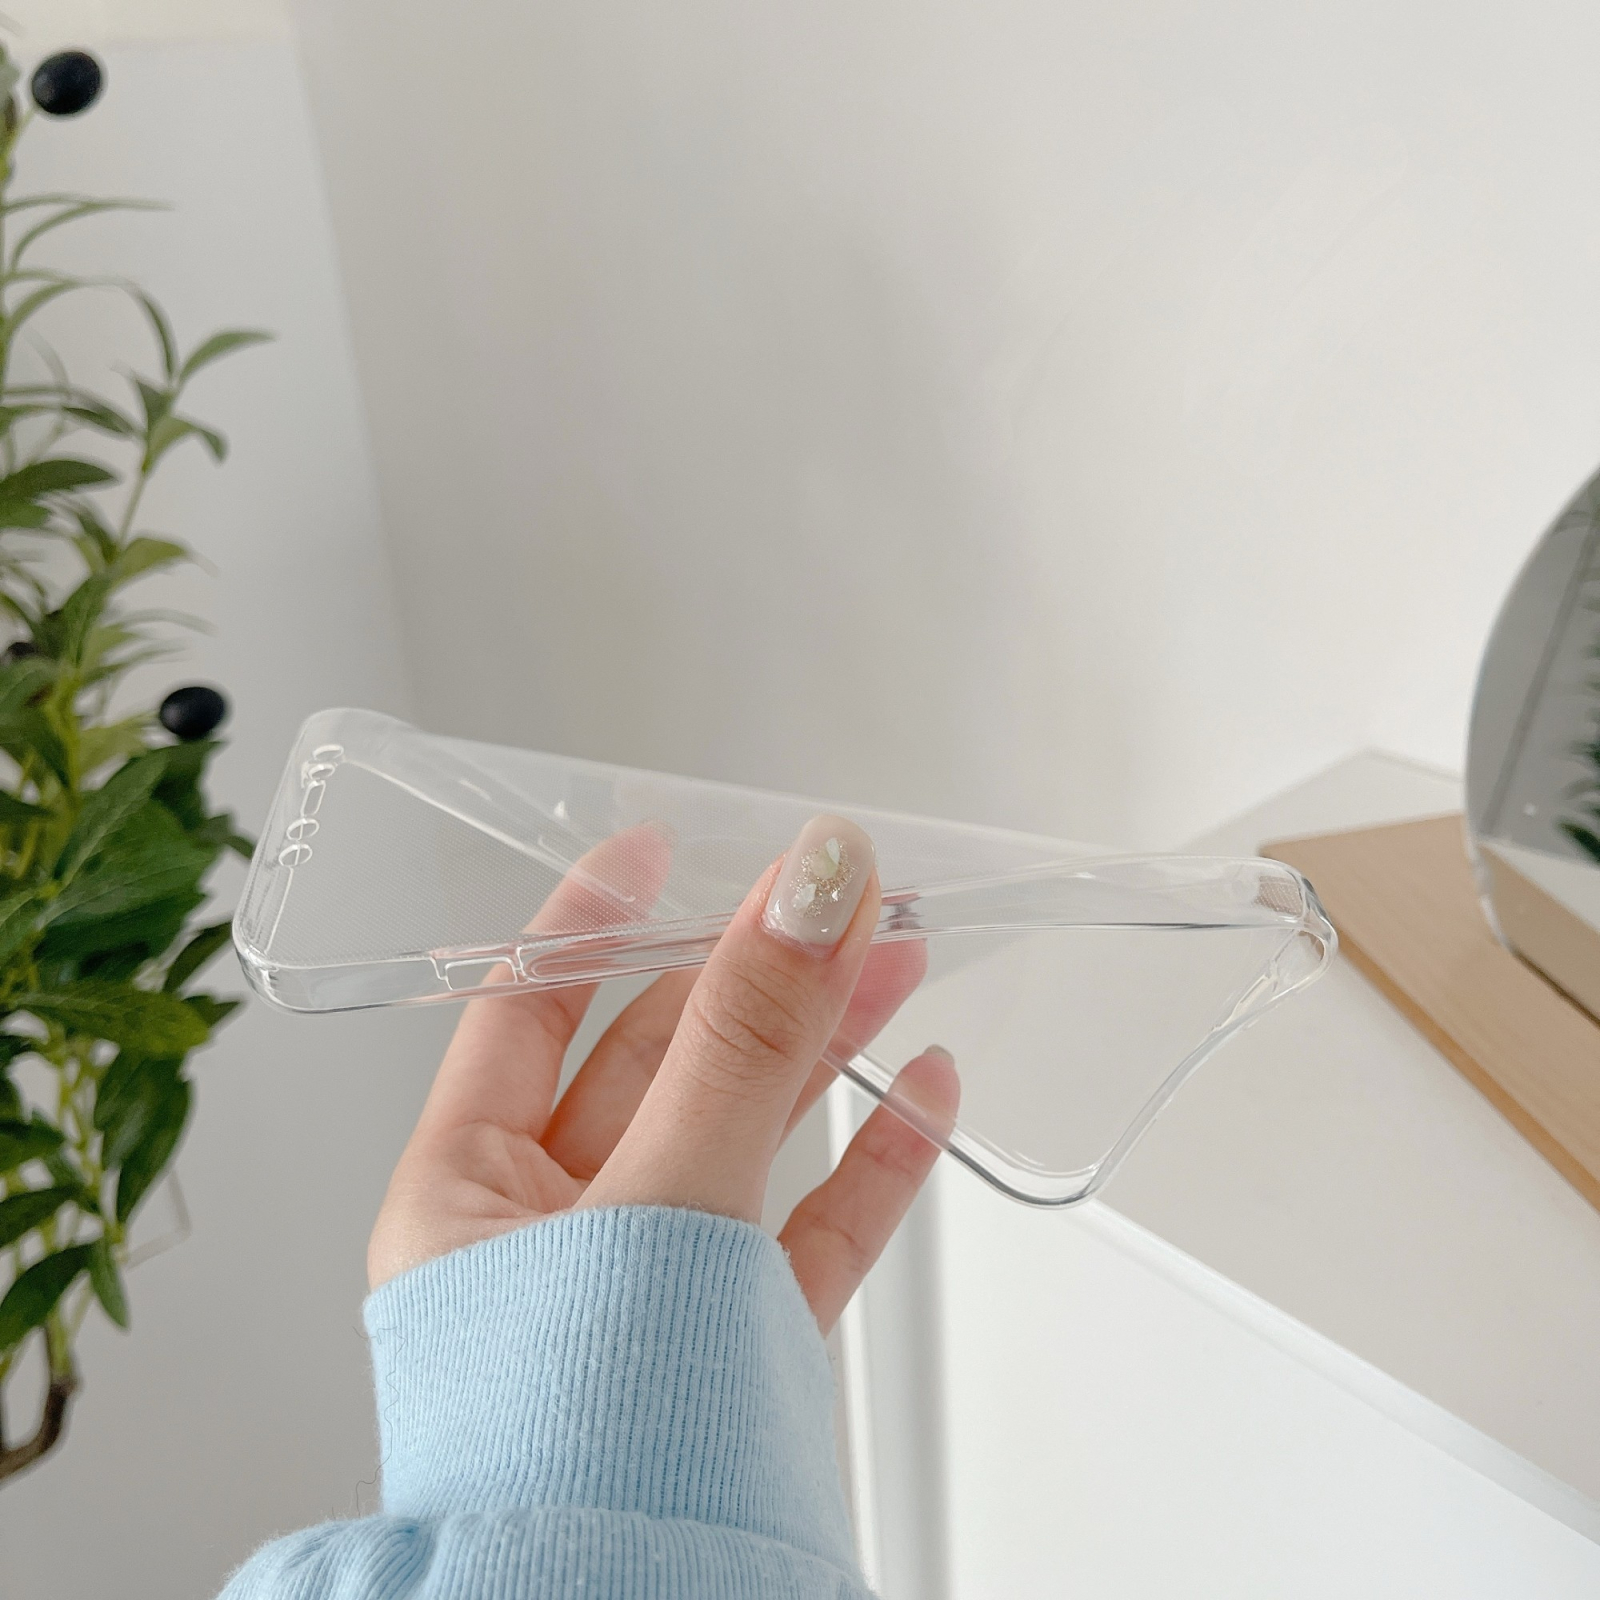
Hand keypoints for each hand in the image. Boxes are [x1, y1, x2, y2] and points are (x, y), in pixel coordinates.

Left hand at [368, 814, 958, 1333]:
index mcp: (466, 1193)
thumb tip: (808, 881)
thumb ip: (747, 1040)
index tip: (662, 839)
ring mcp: (652, 1291)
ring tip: (895, 958)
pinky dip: (872, 1156)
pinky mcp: (742, 1349)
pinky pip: (811, 1225)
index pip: (528, 1010)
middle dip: (750, 970)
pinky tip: (921, 1091)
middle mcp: (552, 1237)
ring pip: (746, 1131)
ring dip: (823, 1043)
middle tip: (836, 894)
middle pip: (659, 1059)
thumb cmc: (590, 1456)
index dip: (596, 915)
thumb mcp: (666, 1205)